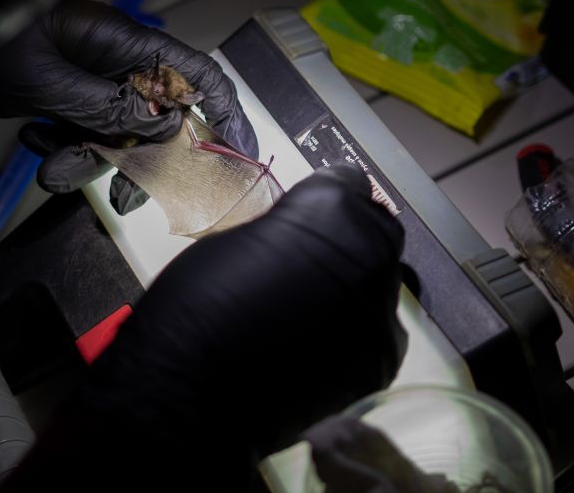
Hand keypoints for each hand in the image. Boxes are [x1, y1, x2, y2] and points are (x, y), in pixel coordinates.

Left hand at [0, 0, 258, 203]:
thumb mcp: (45, 79)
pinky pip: (86, 139)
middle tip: (131, 191)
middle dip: (145, 159)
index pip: (196, 74)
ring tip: (52, 159)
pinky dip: (66, 153)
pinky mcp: (67, 102)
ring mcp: (92, 84)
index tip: (239, 156)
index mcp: (123, 42)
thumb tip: (167, 127)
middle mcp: (116, 63)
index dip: (226, 113)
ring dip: (92, 160)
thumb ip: (108, 108)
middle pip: (162, 119)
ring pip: (121, 138)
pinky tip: (35, 141)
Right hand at [6, 165, 406, 491]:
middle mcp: (368, 251)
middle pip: (376, 228)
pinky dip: (352, 332)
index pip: (348, 181)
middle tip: (307, 260)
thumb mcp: (237, 237)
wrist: (191, 390)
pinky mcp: (382, 359)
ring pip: (379, 280)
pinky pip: (375, 331)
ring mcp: (380, 309)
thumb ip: (285, 227)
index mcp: (329, 209)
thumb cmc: (197, 304)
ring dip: (351, 285)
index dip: (325, 197)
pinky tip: (314, 343)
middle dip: (347, 236)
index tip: (309, 214)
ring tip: (305, 307)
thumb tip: (301, 233)